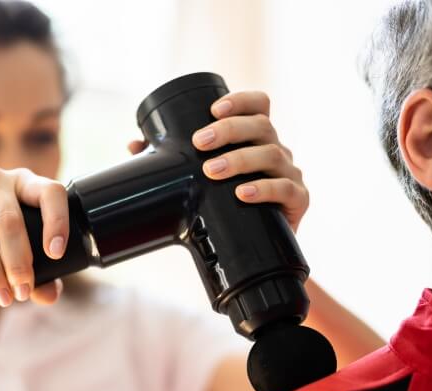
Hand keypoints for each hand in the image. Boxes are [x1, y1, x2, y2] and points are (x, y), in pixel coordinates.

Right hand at [0, 164, 67, 306]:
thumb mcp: (10, 255)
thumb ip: (36, 275)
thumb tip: (51, 296)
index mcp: (23, 183)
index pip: (50, 192)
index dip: (57, 221)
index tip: (56, 254)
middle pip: (10, 222)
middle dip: (18, 264)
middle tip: (21, 294)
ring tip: (1, 298)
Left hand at [128, 91, 307, 232]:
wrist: (254, 249)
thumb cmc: (227, 206)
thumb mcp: (203, 181)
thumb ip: (172, 161)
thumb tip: (133, 146)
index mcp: (256, 138)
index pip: (259, 105)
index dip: (240, 100)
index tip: (214, 108)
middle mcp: (276, 150)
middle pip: (261, 125)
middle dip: (229, 130)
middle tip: (200, 142)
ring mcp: (289, 173)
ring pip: (271, 154)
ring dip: (239, 159)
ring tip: (212, 170)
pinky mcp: (298, 200)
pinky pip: (285, 189)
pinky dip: (263, 190)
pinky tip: (242, 194)